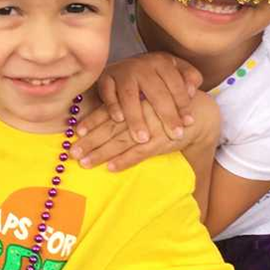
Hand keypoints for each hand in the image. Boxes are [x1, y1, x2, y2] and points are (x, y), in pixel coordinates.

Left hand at [71, 92, 219, 171]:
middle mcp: (139, 113)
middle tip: (73, 152)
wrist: (196, 113)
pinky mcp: (160, 142)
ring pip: (121, 142)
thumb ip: (123, 107)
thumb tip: (94, 118)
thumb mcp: (144, 102)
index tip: (75, 132)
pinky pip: (139, 154)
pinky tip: (111, 167)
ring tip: (85, 162)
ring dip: (102, 153)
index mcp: (132, 101)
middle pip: (110, 128)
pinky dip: (125, 161)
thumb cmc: (162, 108)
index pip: (107, 112)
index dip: (91, 121)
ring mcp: (149, 128)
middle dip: (90, 141)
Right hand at [95, 53, 202, 144]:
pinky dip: (112, 105)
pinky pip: (107, 92)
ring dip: (136, 117)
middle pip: (156, 92)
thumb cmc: (156, 74)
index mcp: (162, 62)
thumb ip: (189, 77)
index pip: (176, 84)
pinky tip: (119, 120)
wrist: (125, 66)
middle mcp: (142, 64)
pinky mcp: (105, 77)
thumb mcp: (176, 69)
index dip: (183, 104)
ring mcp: (122, 70)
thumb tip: (192, 90)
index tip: (188, 123)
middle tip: (174, 135)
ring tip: (143, 138)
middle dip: (166, 115)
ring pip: (130, 94)